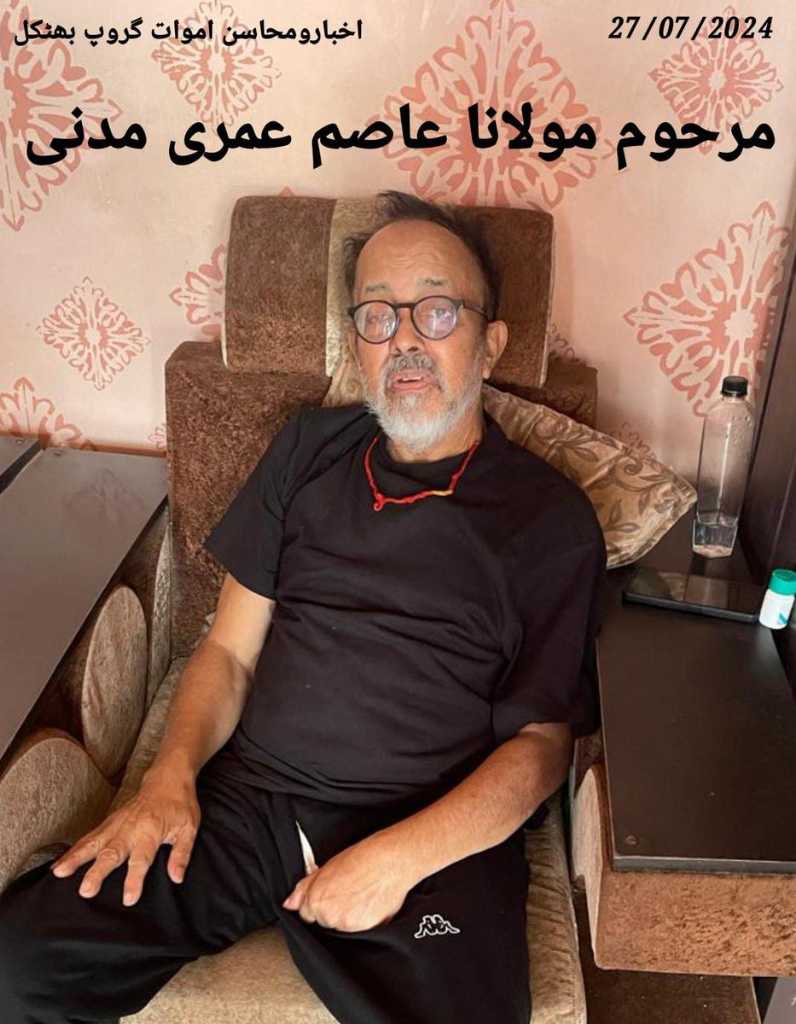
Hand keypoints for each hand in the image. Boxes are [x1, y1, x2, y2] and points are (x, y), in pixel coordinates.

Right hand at [49, 765, 199, 906]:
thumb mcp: (189, 828)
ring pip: (93, 842)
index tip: (128, 899)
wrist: (168, 778)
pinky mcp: (109, 821)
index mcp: (151, 831)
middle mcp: (130, 828)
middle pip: (112, 852)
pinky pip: (89, 836)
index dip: (135, 880)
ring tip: (59, 873)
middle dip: (98, 872)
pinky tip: (61, 863)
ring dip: (76, 858)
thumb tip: (177, 877)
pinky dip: (74, 849)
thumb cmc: (180, 804)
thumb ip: (181, 854)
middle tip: (86, 891)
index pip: (141, 859)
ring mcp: (117, 824)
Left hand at [282, 829, 416, 932]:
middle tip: (350, 891)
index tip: (332, 895)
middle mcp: (328, 915)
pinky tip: (370, 903)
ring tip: (362, 895)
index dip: (320, 902)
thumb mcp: (328, 866)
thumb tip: (289, 904)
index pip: (307, 914)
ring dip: (349, 917)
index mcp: (316, 899)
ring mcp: (346, 925)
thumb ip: (305, 888)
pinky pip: (360, 932)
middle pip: (324, 922)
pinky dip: (364, 921)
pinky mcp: (365, 931)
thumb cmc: (363, 858)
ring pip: (341, 928)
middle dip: (334, 909)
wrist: (390, 860)